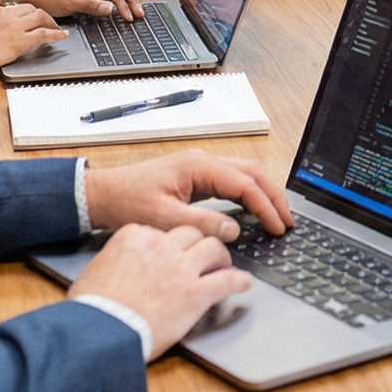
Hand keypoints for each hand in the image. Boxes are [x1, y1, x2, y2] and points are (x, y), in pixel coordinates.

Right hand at [0, 2, 65, 76]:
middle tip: (48, 21)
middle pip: (30, 8)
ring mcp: (12, 26)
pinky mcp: (19, 40)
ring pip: (40, 16)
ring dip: (51, 22)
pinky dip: (55, 34)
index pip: (15, 7)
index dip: (26, 13)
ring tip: (57, 28)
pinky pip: (43, 33)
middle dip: (41, 14)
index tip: (31, 18)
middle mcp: (3, 13)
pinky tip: (61, 36)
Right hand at [68, 223, 250, 355]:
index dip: (171, 243)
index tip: (174, 251)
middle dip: (200, 242)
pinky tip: (244, 283)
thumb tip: (118, 267)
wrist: (100, 332)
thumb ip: (116, 259)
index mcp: (134, 237)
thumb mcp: (96, 270)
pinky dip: (239, 281)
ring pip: (214, 248)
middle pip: (191, 233)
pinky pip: (227, 280)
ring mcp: (181, 268)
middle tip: (204, 255)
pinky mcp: (195, 293)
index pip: (162, 230)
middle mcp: (161, 246)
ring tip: (224, 265)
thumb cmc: (93, 308)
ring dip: (221, 257)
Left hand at [87, 150, 293, 240]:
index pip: (245, 183)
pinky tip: (254, 210)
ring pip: (244, 174)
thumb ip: (200, 224)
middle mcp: (203, 162)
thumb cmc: (127, 201)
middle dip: (274, 196)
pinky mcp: (196, 178)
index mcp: (198, 166)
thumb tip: (233, 229)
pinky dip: (249, 194)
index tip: (277, 226)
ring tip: (277, 216)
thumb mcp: (163, 218)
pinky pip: (231, 182)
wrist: (104, 195)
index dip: (265, 206)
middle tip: (288, 220)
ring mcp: (200, 168)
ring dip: (263, 193)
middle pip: (252, 173)